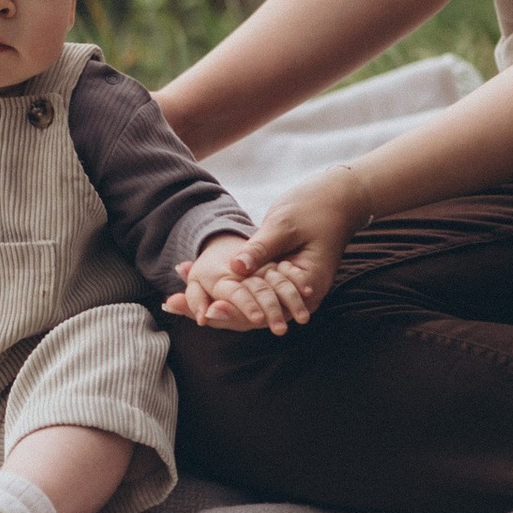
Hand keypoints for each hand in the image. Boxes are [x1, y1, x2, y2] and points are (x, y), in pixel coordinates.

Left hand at [166, 168, 366, 331]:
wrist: (339, 197)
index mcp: (306, 285)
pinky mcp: (277, 277)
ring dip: (211, 300)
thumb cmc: (317, 206)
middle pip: (251, 315)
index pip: (266, 312)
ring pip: (247, 304)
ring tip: (174, 299)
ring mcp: (287, 287)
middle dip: (212, 311)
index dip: (234, 312)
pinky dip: (222, 286)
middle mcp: (298, 295)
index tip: (206, 311)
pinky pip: (249, 289)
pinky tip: (192, 279)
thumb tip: (233, 268)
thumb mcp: (285, 225)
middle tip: (173, 305)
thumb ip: (260, 249)